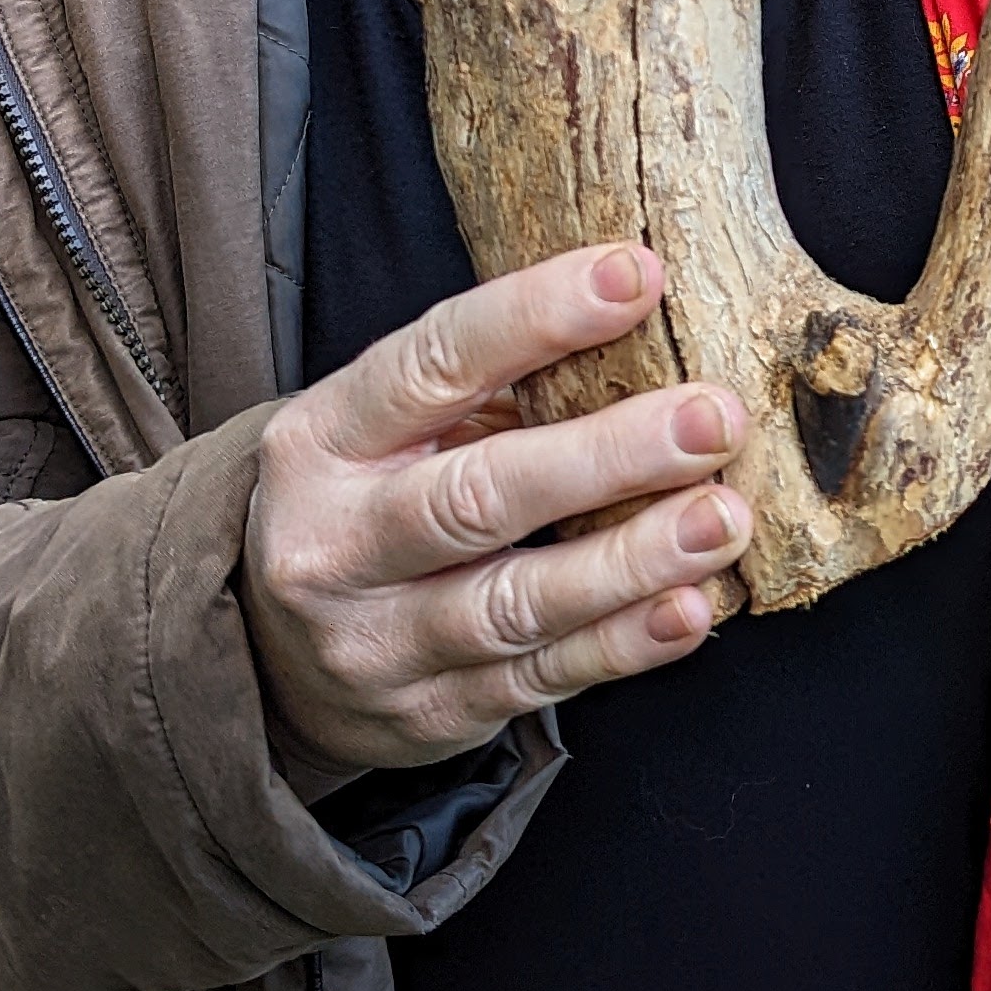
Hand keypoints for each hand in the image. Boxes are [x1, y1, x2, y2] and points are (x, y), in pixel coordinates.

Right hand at [246, 243, 745, 770]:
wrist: (269, 657)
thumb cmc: (366, 501)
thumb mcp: (384, 429)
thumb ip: (487, 388)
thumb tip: (638, 324)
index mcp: (325, 441)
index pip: (430, 364)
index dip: (534, 317)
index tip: (633, 275)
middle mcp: (338, 544)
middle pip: (477, 497)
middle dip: (607, 455)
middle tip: (711, 419)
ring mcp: (379, 643)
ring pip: (514, 603)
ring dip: (632, 560)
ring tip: (721, 518)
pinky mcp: (430, 715)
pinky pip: (541, 679)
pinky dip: (623, 644)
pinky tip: (688, 610)